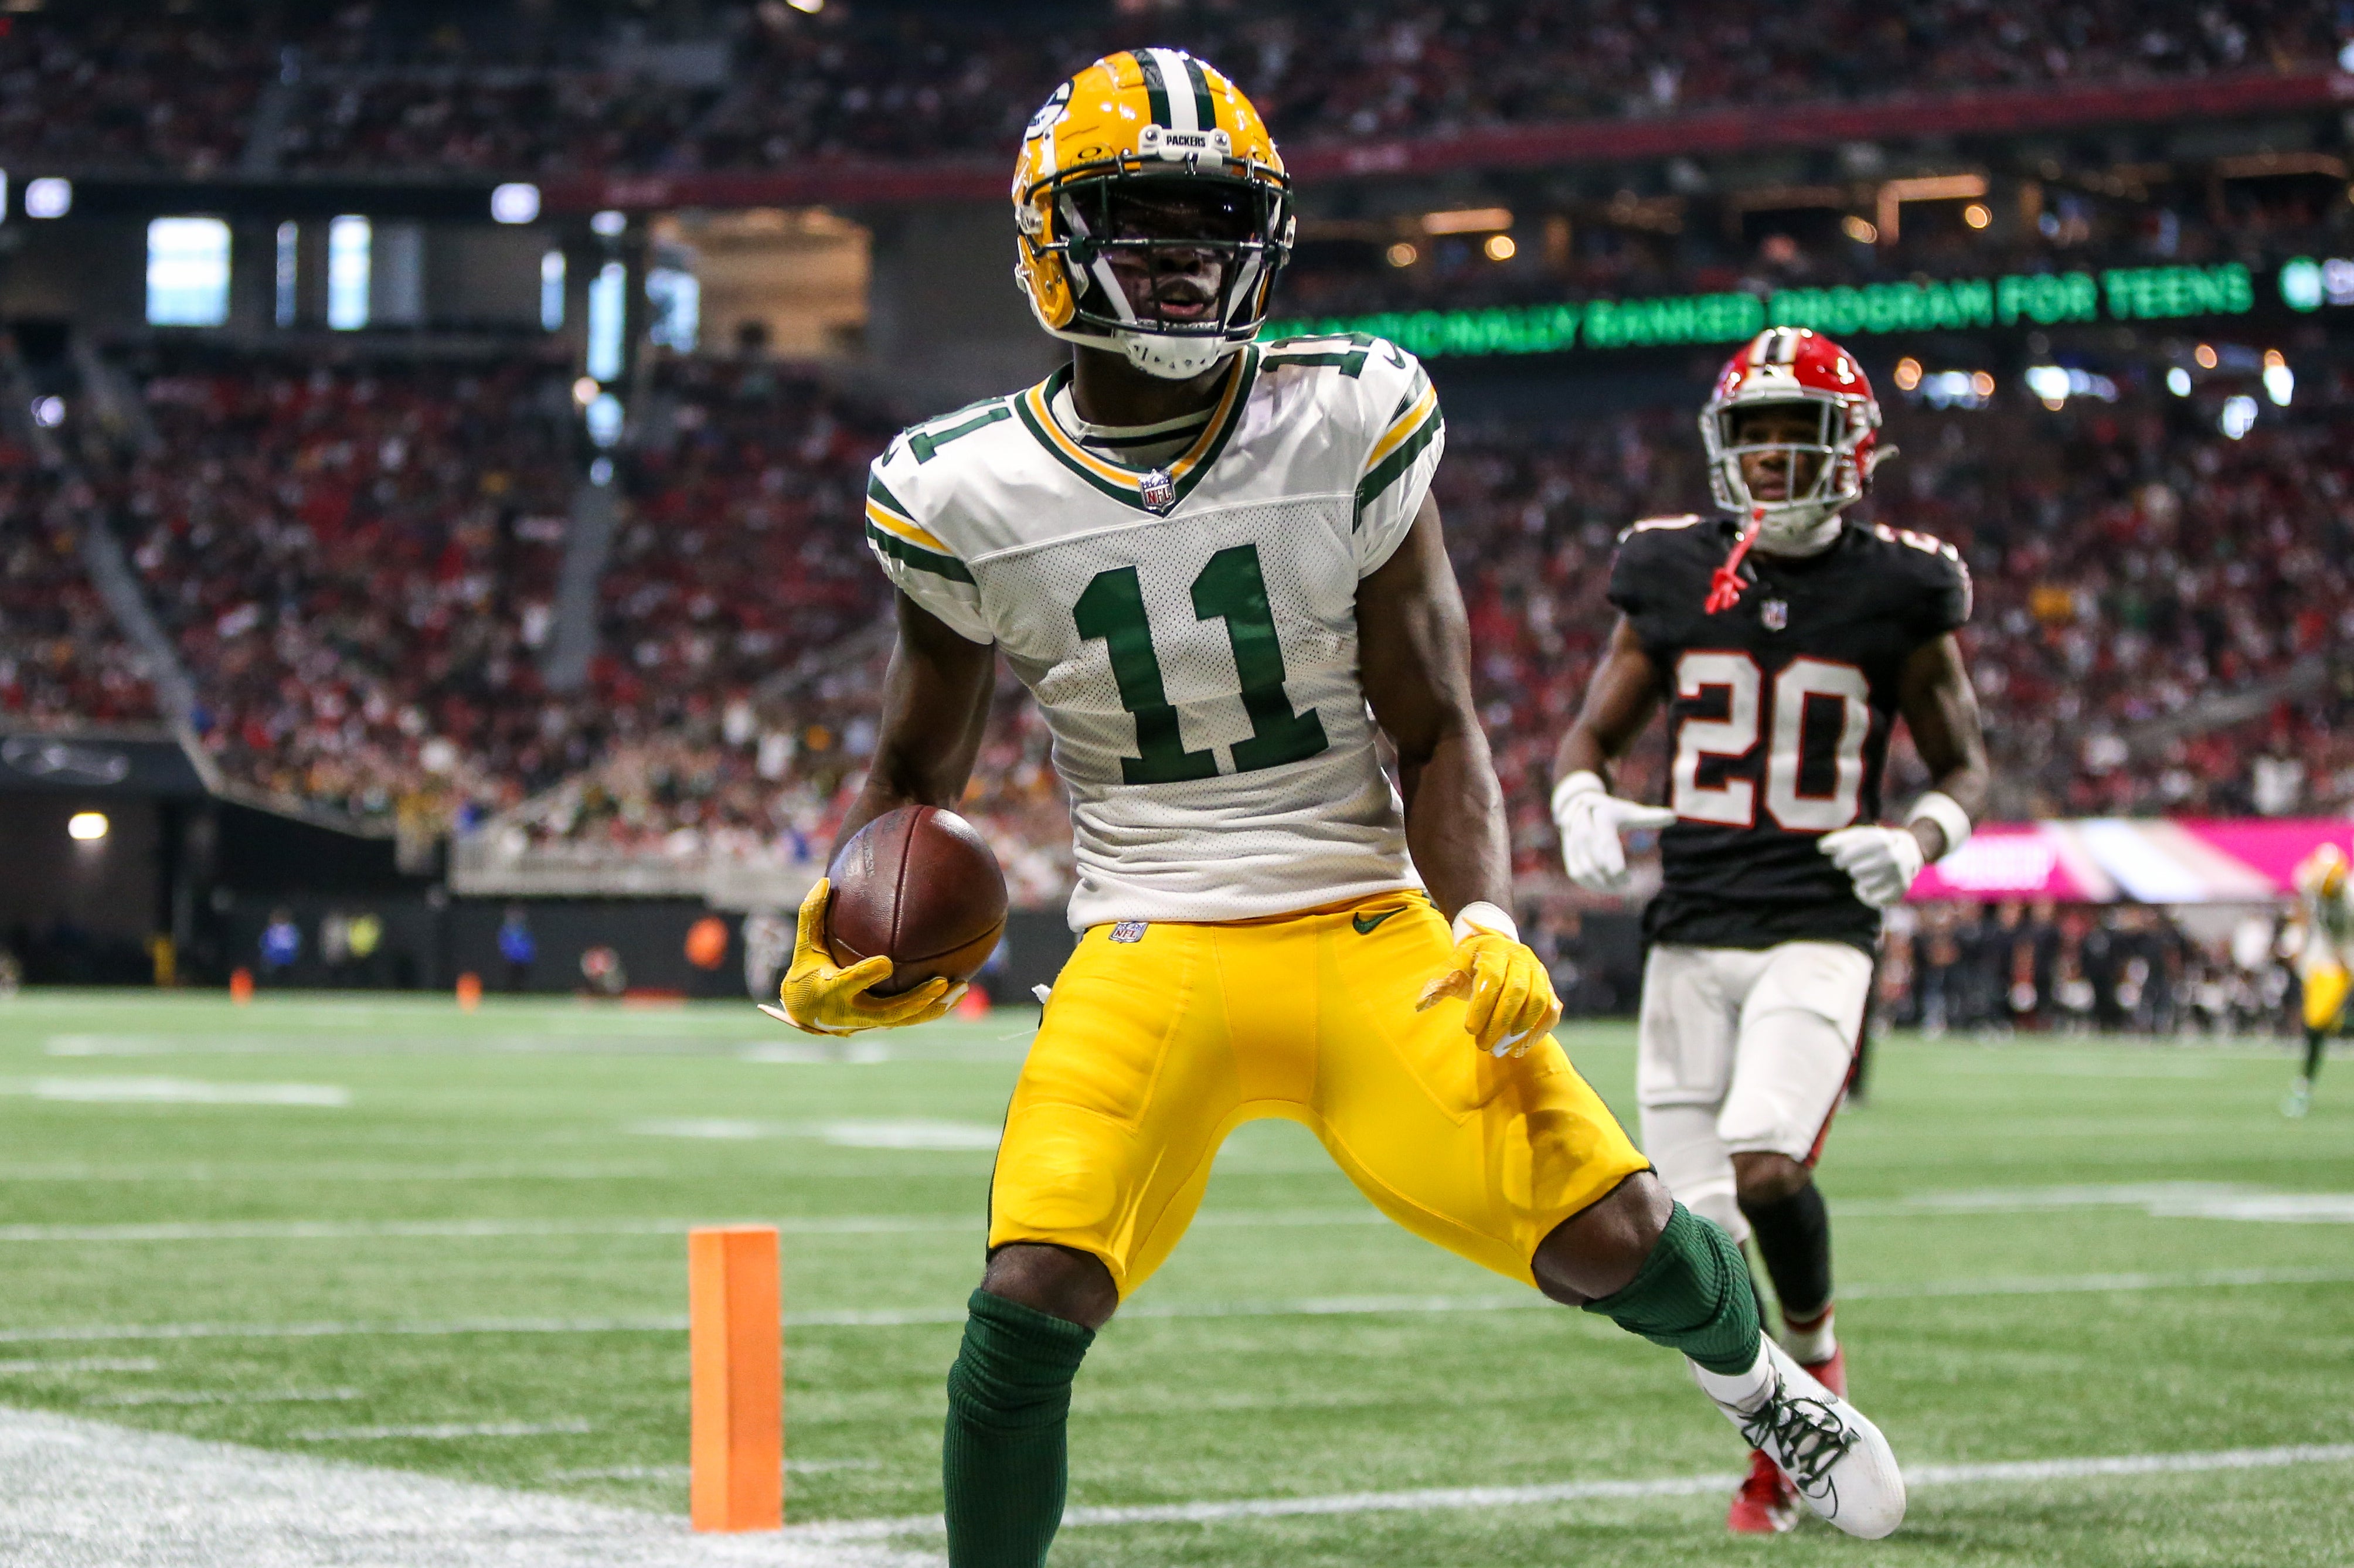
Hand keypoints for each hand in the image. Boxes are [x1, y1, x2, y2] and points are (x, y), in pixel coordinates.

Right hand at [758, 878, 961, 1035]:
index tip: (886, 963)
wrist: (808, 1013)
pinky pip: (913, 1018)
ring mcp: (871, 1022)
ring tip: (961, 987)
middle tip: (940, 982)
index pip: (849, 983)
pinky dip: (937, 1007)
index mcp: (831, 991)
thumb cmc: (808, 971)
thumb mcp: (806, 946)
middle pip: (888, 1012)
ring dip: (935, 1006)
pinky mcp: (885, 1024)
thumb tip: (824, 881)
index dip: (866, 976)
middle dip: (915, 1000)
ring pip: (907, 1019)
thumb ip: (812, 916)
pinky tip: (961, 990)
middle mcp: (852, 1012)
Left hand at [1417, 921, 1562, 1058]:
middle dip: (1499, 1022)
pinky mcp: (1550, 987)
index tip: (1469, 1029)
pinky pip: (1552, 1011)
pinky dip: (1539, 1031)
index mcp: (1495, 950)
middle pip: (1516, 991)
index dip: (1482, 1006)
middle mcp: (1522, 958)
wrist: (1497, 948)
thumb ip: (1439, 984)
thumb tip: (1420, 1004)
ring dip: (1520, 1029)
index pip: (1492, 979)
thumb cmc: (1471, 962)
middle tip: (1484, 1046)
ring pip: (1538, 1001)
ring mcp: (1539, 972)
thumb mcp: (1453, 966)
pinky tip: (1519, 1048)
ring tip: (1501, 1049)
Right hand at [1553, 772, 1676, 891]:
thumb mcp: (1631, 812)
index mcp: (1602, 817)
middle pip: (1596, 861)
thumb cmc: (1614, 811)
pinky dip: (1590, 884)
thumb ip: (1650, 817)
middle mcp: (1584, 828)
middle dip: (1610, 878)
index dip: (1616, 867)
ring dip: (1600, 884)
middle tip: (1625, 886)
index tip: (1628, 880)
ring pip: (1584, 870)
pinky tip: (1605, 887)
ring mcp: (1572, 841)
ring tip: (1616, 889)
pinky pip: (1577, 873)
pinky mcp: (1568, 852)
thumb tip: (1674, 817)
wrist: (1581, 803)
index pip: (1607, 846)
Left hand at [1818, 825, 1925, 908]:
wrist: (1909, 851)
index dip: (1841, 859)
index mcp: (1883, 841)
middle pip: (1856, 871)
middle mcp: (1895, 859)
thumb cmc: (1876, 843)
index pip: (1850, 855)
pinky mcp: (1901, 891)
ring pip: (1865, 886)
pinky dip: (1865, 895)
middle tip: (1854, 867)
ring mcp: (1900, 876)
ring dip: (1860, 881)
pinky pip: (1874, 900)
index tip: (1839, 861)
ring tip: (1864, 874)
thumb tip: (1821, 847)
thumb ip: (1839, 840)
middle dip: (1852, 869)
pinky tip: (1865, 888)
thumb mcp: (1860, 836)